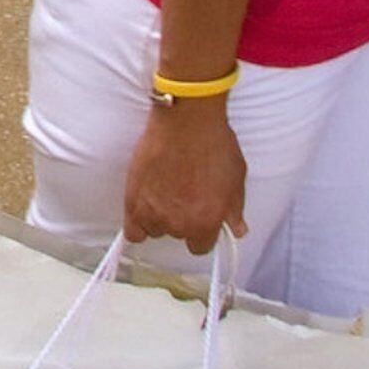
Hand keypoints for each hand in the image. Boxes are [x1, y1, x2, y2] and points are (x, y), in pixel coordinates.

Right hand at [121, 98, 247, 254]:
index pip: (201, 246)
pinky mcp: (133, 201)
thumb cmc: (212, 145)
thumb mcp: (235, 180)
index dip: (201, 231)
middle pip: (177, 235)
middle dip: (180, 219)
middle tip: (182, 195)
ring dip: (157, 217)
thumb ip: (234, 210)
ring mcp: (154, 213)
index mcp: (207, 222)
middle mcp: (180, 224)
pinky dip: (137, 224)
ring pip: (154, 230)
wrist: (185, 122)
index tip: (198, 219)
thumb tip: (237, 228)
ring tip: (162, 193)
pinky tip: (143, 211)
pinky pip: (132, 231)